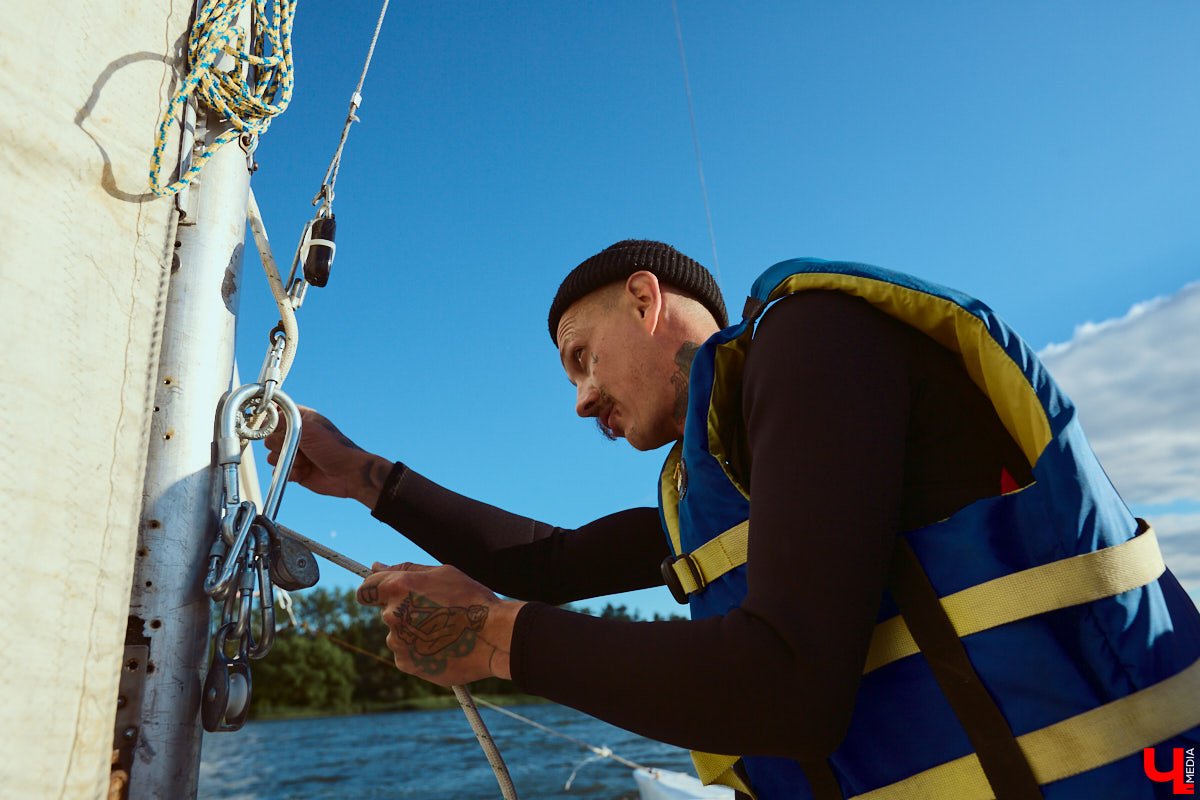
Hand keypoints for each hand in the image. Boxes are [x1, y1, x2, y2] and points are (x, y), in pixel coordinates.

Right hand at [264, 406, 391, 506]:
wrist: (348, 475)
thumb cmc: (334, 448)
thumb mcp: (310, 429)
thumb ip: (286, 422)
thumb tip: (266, 420)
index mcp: (301, 419)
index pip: (276, 414)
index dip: (273, 421)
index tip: (278, 428)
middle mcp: (295, 435)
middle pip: (269, 438)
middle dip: (282, 445)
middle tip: (301, 448)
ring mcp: (294, 453)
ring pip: (271, 456)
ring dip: (288, 460)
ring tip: (306, 461)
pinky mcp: (294, 470)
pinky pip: (277, 471)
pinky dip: (290, 473)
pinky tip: (305, 472)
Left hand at [356, 563, 524, 686]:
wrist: (494, 637)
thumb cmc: (472, 599)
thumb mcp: (442, 573)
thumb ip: (404, 569)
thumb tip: (375, 566)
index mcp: (399, 587)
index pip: (365, 590)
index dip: (376, 592)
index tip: (388, 595)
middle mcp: (393, 615)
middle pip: (386, 612)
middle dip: (405, 611)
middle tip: (437, 613)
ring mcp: (398, 642)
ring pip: (398, 634)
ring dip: (413, 632)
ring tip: (444, 631)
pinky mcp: (406, 663)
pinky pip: (406, 653)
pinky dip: (419, 651)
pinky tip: (442, 646)